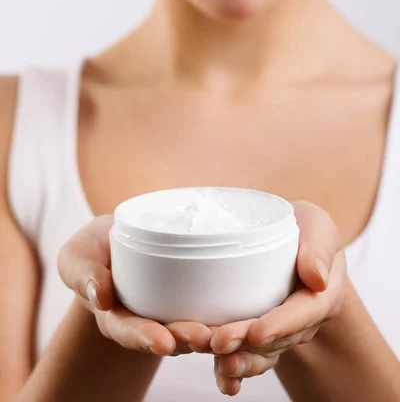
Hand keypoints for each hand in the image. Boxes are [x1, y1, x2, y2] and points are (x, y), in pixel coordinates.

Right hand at [57, 215, 213, 356]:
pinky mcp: (188, 298)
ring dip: (209, 334)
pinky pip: (206, 309)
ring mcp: (168, 312)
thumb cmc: (92, 251)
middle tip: (204, 337)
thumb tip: (99, 296)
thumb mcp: (77, 258)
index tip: (163, 342)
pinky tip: (241, 316)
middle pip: (167, 336)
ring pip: (191, 329)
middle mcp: (145, 322)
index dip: (145, 339)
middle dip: (185, 339)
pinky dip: (222, 315)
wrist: (113, 243)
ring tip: (226, 333)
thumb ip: (82, 273)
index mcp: (116, 317)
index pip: (130, 332)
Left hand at [209, 200, 346, 395]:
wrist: (291, 239)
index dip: (280, 326)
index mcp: (320, 296)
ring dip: (233, 358)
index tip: (256, 333)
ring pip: (258, 354)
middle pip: (275, 339)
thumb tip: (317, 278)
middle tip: (217, 341)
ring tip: (208, 354)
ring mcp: (278, 331)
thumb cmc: (304, 228)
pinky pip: (245, 356)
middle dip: (245, 344)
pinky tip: (219, 378)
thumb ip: (319, 247)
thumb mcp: (318, 226)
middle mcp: (301, 322)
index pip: (302, 314)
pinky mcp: (256, 334)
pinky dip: (229, 369)